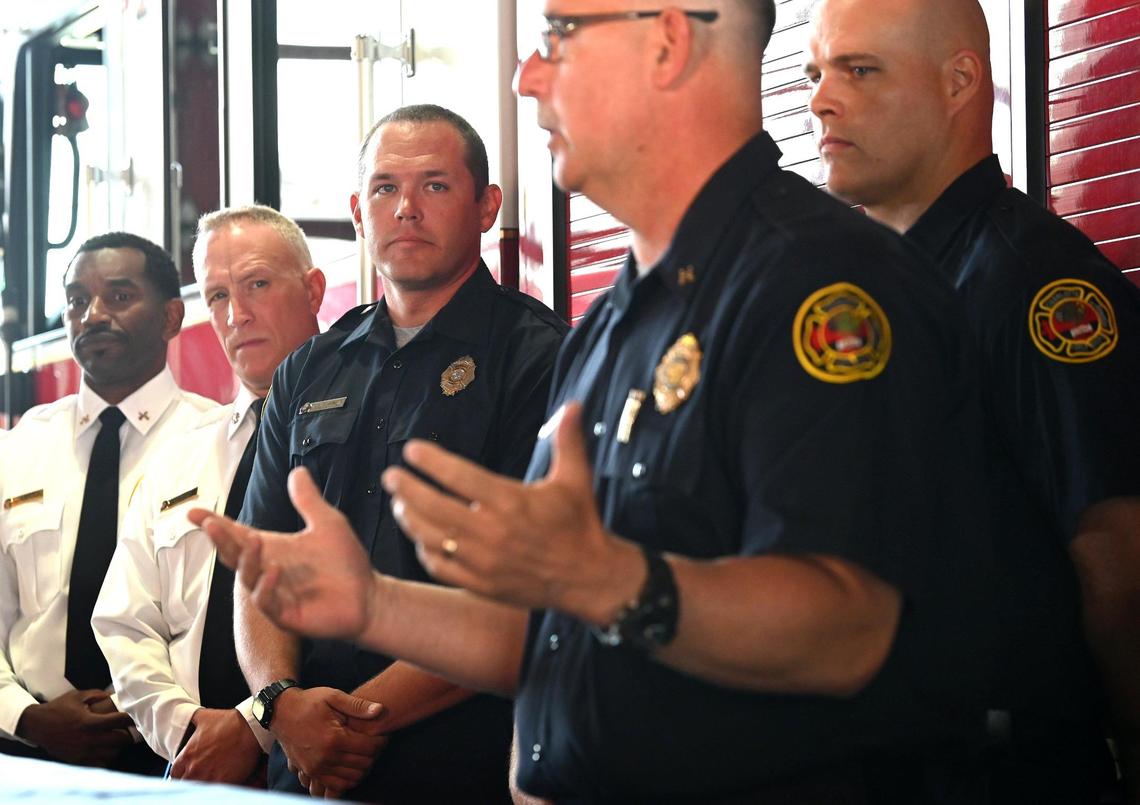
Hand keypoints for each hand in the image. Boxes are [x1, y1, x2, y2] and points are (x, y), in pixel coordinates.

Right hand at [15, 689, 132, 766]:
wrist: (37, 725)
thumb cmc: (59, 708)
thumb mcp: (77, 696)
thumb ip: (98, 694)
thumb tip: (115, 695)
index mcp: (88, 721)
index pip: (118, 721)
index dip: (129, 718)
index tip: (134, 714)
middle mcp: (87, 739)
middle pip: (120, 740)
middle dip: (128, 733)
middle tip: (130, 728)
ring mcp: (82, 751)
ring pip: (112, 754)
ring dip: (119, 746)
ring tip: (119, 739)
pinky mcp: (78, 760)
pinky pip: (100, 764)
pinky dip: (107, 758)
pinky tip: (107, 749)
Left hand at [170, 707, 261, 783]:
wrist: (252, 728)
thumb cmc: (230, 722)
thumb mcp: (205, 716)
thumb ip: (191, 720)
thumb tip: (185, 719)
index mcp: (188, 755)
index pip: (175, 773)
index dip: (181, 771)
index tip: (187, 769)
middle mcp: (196, 769)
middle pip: (185, 783)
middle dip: (191, 778)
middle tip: (201, 772)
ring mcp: (210, 777)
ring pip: (198, 787)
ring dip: (203, 782)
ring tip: (212, 775)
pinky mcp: (225, 782)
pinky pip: (214, 790)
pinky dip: (217, 785)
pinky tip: (222, 777)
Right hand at [189, 470, 376, 639]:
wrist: (370, 596)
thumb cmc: (346, 563)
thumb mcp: (327, 524)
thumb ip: (308, 500)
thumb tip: (297, 470)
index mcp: (273, 549)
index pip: (238, 535)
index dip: (216, 525)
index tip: (193, 511)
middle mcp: (267, 570)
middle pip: (234, 555)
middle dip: (220, 539)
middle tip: (210, 524)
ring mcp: (274, 594)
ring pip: (247, 578)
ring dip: (247, 560)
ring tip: (252, 541)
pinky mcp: (285, 615)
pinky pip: (266, 602)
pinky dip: (266, 587)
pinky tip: (274, 571)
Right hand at [270, 686, 386, 797]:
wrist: (281, 712)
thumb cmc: (309, 702)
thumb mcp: (334, 697)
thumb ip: (358, 705)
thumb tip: (380, 710)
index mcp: (334, 738)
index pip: (369, 748)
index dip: (381, 742)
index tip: (383, 735)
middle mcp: (325, 757)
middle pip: (363, 764)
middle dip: (374, 754)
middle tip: (375, 744)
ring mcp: (317, 768)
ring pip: (352, 777)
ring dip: (363, 767)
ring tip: (364, 753)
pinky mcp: (311, 772)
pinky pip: (336, 784)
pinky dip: (348, 778)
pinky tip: (351, 765)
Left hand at [382, 403, 637, 620]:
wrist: (588, 577)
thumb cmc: (579, 523)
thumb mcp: (576, 478)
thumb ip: (567, 440)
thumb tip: (572, 403)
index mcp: (512, 501)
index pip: (461, 476)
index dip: (432, 461)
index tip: (411, 449)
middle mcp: (493, 531)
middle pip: (435, 507)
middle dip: (407, 489)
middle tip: (391, 475)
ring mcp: (484, 561)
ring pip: (432, 538)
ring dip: (410, 518)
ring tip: (399, 503)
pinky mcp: (482, 584)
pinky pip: (441, 567)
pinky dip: (425, 550)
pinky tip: (420, 537)